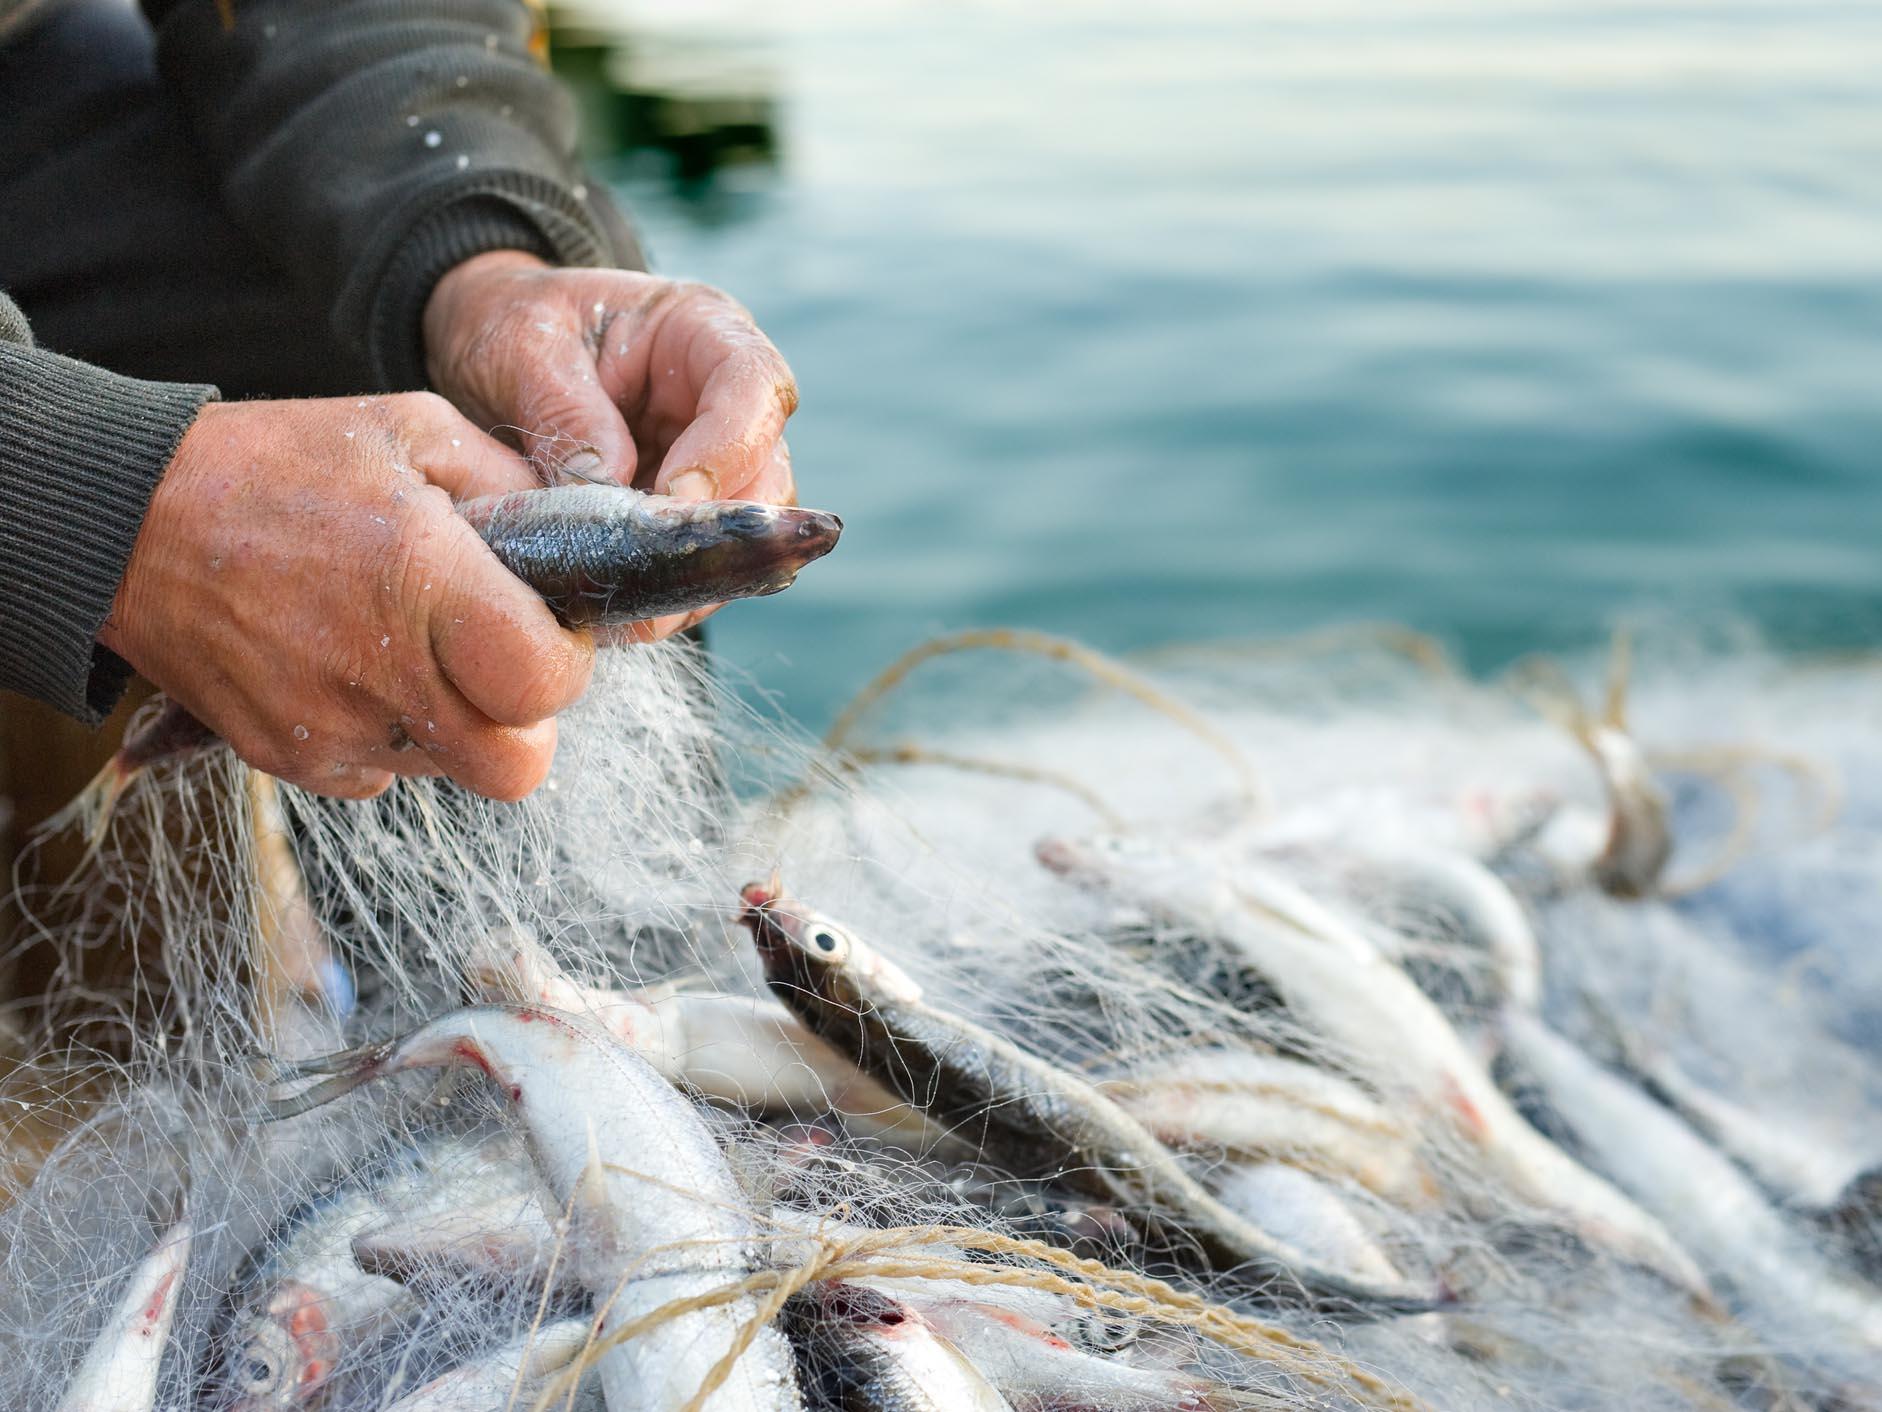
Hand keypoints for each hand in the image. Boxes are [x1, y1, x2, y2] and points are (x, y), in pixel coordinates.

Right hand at [98, 394, 595, 800]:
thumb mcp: (409, 429)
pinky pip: (379, 774)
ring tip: (414, 645)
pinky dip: (389, 732)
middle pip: (515, 766)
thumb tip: (583, 532)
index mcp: (424, 584)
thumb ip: (512, 483)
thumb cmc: (273, 464)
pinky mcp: (287, 758)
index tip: (546, 628)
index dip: (567, 662)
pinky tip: (356, 664)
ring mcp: (330, 728)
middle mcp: (382, 672)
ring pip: (451, 771)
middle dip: (525, 719)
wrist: (125, 520)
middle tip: (499, 660)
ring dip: (457, 723)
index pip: (548, 686)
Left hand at [422, 251, 799, 636]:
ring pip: (744, 532)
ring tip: (634, 607)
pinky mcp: (681, 513)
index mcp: (700, 331)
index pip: (755, 386)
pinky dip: (667, 593)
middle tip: (655, 574)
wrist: (485, 348)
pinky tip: (622, 613)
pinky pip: (697, 562)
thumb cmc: (510, 323)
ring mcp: (710, 461)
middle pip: (768, 472)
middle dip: (719, 531)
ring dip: (696, 576)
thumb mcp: (523, 346)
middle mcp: (723, 400)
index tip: (672, 499)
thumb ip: (566, 413)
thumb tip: (604, 493)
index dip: (729, 449)